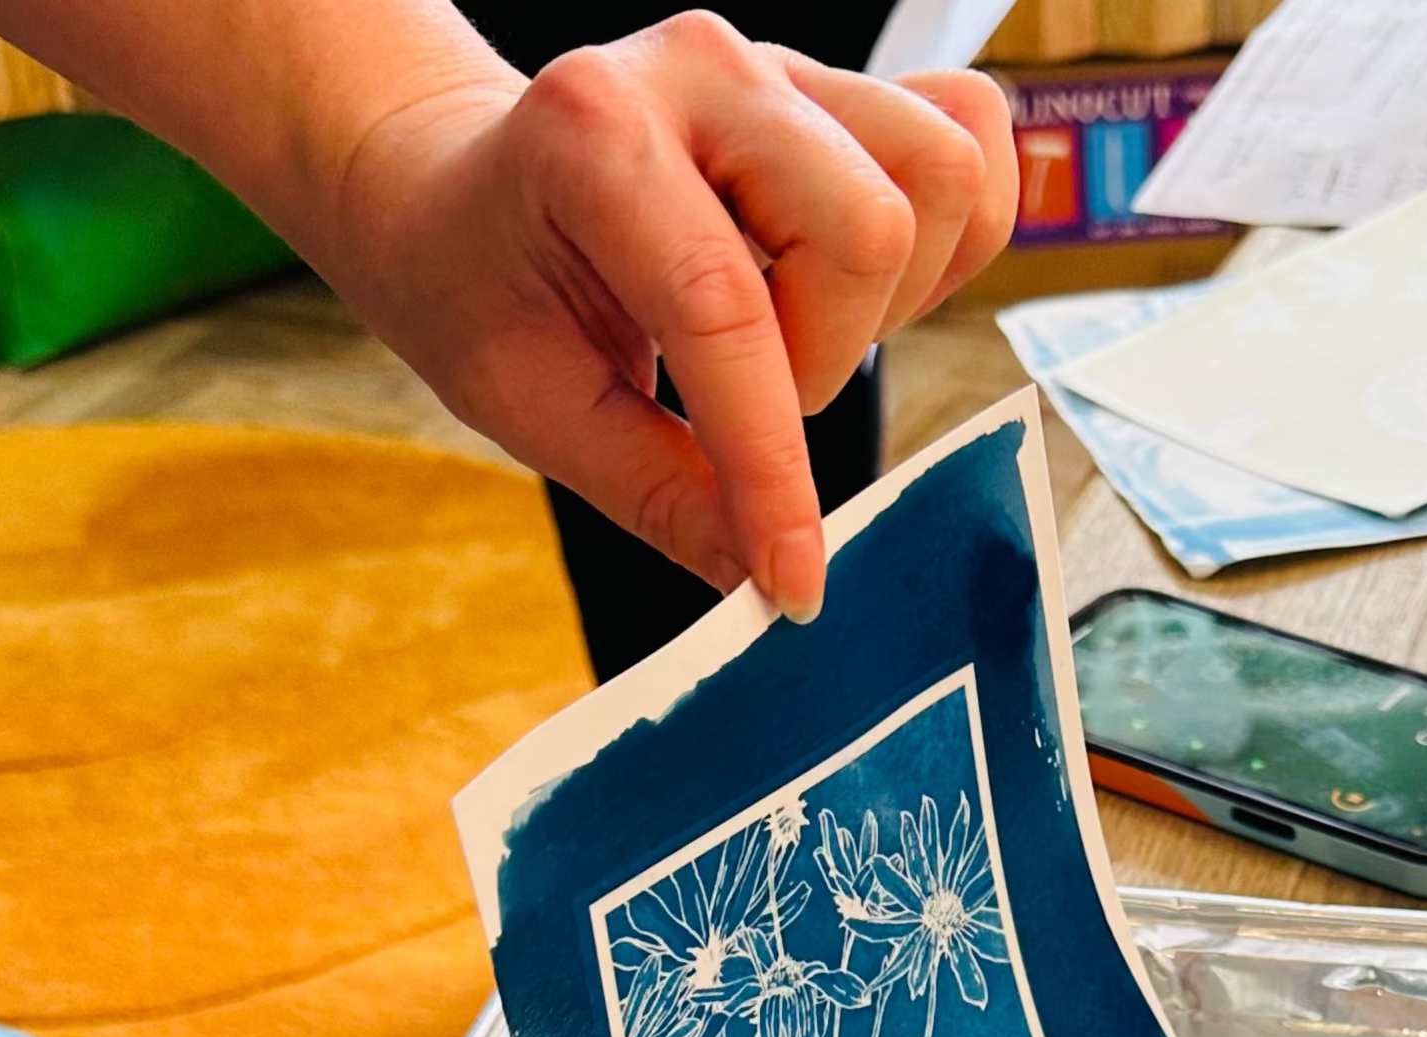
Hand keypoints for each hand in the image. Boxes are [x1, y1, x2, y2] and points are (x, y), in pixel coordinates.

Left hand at [328, 16, 1016, 620]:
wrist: (455, 185)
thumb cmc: (481, 286)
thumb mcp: (533, 409)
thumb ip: (657, 494)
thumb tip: (763, 581)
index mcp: (591, 134)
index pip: (723, 310)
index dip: (773, 467)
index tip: (796, 580)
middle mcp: (700, 70)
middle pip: (868, 229)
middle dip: (830, 358)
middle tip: (760, 398)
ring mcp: (781, 66)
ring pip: (940, 180)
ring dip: (892, 302)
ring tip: (805, 336)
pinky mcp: (838, 89)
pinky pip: (970, 145)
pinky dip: (948, 241)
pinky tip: (861, 294)